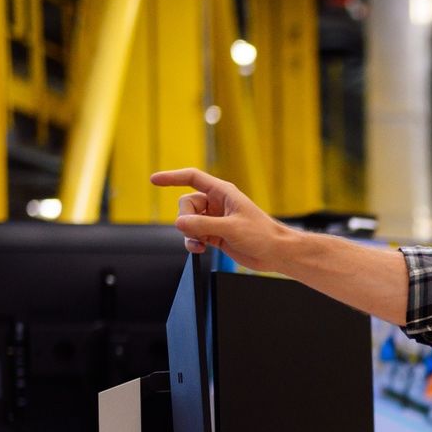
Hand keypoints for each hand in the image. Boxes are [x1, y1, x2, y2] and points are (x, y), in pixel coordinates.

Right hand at [149, 168, 293, 272]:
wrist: (276, 253)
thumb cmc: (262, 235)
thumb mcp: (231, 228)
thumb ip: (203, 225)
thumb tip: (179, 223)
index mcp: (222, 192)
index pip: (192, 178)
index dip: (172, 177)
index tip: (154, 180)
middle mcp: (216, 204)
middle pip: (186, 204)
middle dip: (185, 218)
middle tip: (197, 232)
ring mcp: (215, 220)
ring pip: (187, 221)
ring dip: (188, 233)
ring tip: (199, 244)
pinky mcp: (215, 235)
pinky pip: (193, 235)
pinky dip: (192, 242)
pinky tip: (199, 249)